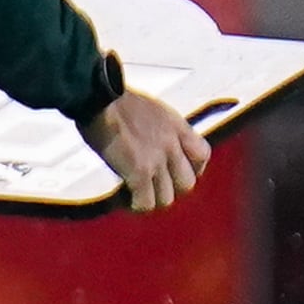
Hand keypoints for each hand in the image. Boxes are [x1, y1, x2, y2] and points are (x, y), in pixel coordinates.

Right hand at [80, 90, 210, 211]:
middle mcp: (171, 144)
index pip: (203, 154)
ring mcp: (157, 159)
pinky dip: (137, 205)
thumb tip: (154, 144)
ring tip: (139, 196)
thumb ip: (160, 128)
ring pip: (167, 198)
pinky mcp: (139, 172)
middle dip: (172, 189)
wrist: (100, 97)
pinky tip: (127, 200)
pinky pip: (145, 202)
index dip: (194, 169)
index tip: (179, 171)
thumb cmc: (115, 100)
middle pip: (187, 183)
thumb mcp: (151, 108)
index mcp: (176, 126)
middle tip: (156, 187)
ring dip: (152, 200)